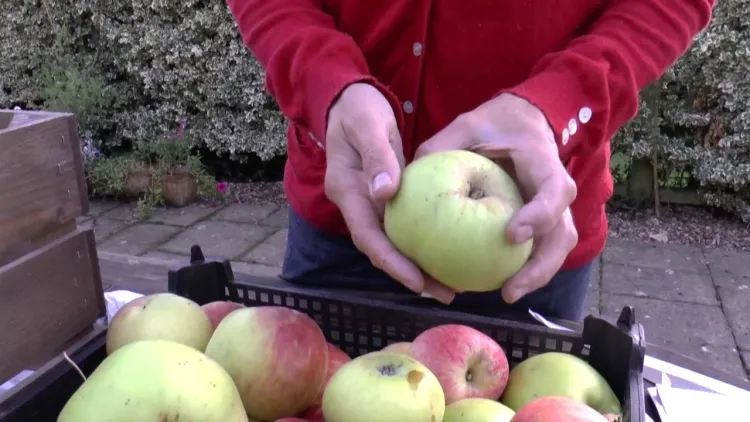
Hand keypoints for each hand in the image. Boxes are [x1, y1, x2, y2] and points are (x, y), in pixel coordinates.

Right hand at [323, 83, 455, 303]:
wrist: (349, 99)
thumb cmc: (358, 108)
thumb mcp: (368, 124)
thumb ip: (377, 156)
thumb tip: (386, 193)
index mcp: (347, 190)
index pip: (367, 236)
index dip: (391, 261)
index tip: (417, 281)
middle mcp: (357, 203)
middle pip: (382, 248)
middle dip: (410, 274)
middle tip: (445, 293)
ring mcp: (369, 202)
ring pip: (393, 241)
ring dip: (418, 264)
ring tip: (450, 284)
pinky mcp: (384, 197)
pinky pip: (404, 226)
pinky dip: (422, 242)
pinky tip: (447, 250)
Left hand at [414, 93, 578, 303]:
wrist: (522, 121)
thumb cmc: (494, 123)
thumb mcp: (467, 126)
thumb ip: (441, 147)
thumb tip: (402, 180)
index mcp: (543, 161)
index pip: (554, 191)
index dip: (540, 215)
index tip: (511, 235)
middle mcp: (555, 189)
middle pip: (562, 234)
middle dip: (540, 266)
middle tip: (509, 290)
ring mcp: (553, 208)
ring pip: (555, 248)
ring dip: (534, 276)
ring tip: (505, 294)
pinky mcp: (543, 222)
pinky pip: (539, 250)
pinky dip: (522, 269)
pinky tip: (494, 284)